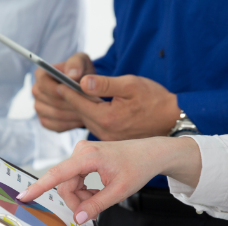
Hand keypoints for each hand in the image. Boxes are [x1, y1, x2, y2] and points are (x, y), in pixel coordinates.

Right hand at [18, 137, 200, 224]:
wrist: (150, 153)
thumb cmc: (138, 167)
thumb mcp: (119, 192)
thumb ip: (96, 205)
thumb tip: (78, 218)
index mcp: (88, 156)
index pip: (57, 174)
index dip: (39, 187)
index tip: (24, 196)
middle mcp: (81, 151)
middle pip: (65, 185)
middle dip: (76, 201)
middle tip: (93, 211)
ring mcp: (81, 153)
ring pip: (69, 184)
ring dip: (81, 197)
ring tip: (100, 199)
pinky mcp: (83, 157)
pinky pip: (74, 179)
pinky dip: (84, 190)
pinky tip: (97, 192)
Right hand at [32, 53, 95, 131]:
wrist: (85, 88)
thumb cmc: (81, 72)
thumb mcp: (81, 62)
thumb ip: (76, 64)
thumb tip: (71, 74)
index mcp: (41, 74)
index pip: (44, 84)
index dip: (59, 89)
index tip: (75, 91)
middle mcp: (37, 91)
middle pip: (50, 101)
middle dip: (70, 103)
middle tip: (88, 104)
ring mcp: (39, 107)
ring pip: (56, 114)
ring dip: (73, 114)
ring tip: (89, 111)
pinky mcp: (45, 121)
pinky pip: (57, 126)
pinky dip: (71, 124)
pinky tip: (82, 119)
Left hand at [56, 74, 180, 140]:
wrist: (171, 120)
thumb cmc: (154, 100)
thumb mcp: (131, 85)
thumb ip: (105, 84)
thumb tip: (83, 81)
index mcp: (108, 117)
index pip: (80, 102)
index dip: (67, 91)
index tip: (56, 82)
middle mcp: (106, 131)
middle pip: (80, 113)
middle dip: (68, 100)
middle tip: (57, 87)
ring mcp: (109, 138)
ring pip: (86, 120)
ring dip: (78, 108)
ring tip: (69, 95)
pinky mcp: (113, 140)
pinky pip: (95, 126)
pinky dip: (89, 115)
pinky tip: (87, 107)